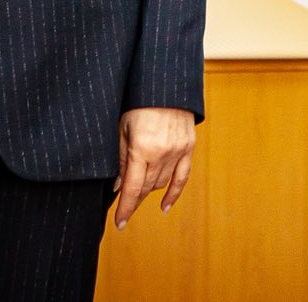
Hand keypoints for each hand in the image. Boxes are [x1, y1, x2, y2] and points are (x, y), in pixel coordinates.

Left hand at [113, 107, 196, 228]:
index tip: (119, 223)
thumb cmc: (139, 103)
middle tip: (124, 211)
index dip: (125, 208)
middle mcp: (162, 153)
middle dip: (134, 201)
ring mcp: (178, 151)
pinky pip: (182, 177)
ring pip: (162, 183)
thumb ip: (121, 159)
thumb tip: (119, 186)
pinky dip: (173, 193)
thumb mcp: (123, 128)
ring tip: (139, 196)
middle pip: (147, 188)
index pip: (133, 188)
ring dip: (149, 192)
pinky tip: (165, 206)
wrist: (166, 84)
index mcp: (142, 148)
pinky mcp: (189, 147)